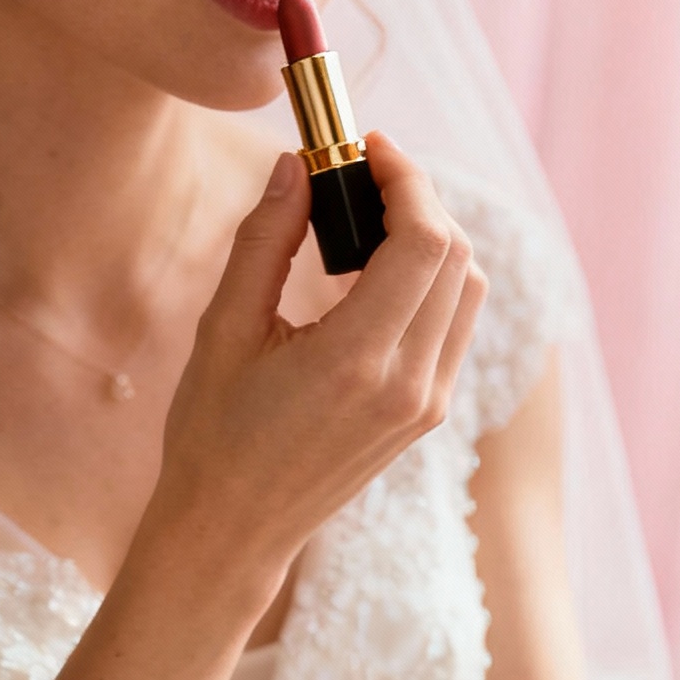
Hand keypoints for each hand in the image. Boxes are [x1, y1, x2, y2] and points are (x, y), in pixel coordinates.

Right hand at [136, 132, 486, 620]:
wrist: (233, 531)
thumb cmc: (213, 437)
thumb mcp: (223, 332)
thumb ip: (265, 241)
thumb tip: (297, 163)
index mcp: (356, 362)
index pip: (424, 240)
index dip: (404, 177)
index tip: (364, 147)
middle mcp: (408, 385)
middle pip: (456, 255)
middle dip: (416, 197)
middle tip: (362, 174)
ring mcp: (426, 405)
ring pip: (466, 288)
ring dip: (431, 237)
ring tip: (370, 221)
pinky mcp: (426, 416)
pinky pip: (455, 325)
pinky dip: (432, 281)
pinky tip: (379, 274)